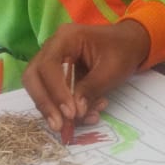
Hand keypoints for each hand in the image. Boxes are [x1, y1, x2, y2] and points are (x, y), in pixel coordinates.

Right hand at [22, 21, 149, 134]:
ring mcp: (53, 62)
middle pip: (33, 77)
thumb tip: (75, 113)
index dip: (56, 91)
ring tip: (86, 119)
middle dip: (46, 104)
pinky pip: (54, 95)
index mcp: (65, 38)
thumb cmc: (123, 50)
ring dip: (57, 110)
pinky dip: (68, 109)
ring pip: (40, 89)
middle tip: (60, 126)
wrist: (131, 44)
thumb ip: (91, 89)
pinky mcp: (58, 76)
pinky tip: (90, 114)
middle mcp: (53, 48)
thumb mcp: (111, 69)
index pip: (48, 65)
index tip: (71, 114)